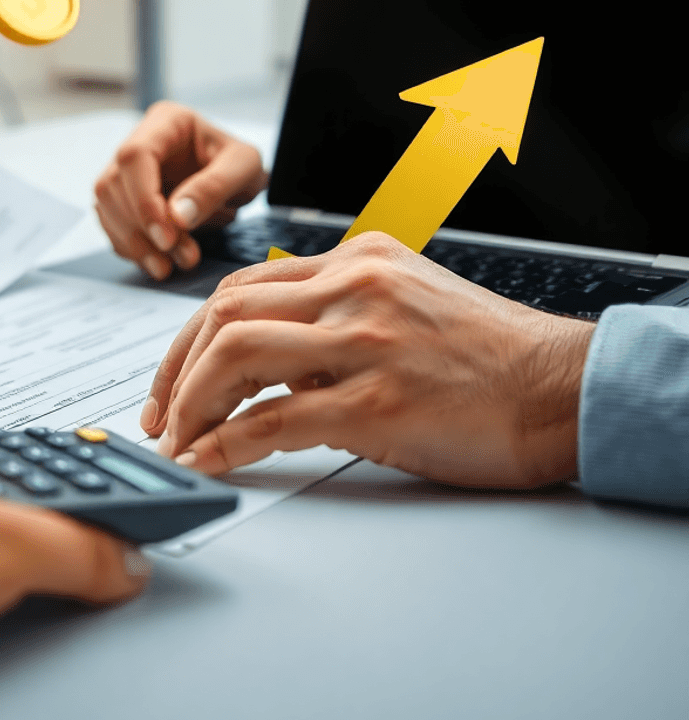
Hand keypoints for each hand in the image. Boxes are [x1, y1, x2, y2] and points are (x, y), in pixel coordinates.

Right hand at [94, 102, 266, 280]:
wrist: (235, 180)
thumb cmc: (239, 165)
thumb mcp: (244, 168)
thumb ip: (215, 187)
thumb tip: (177, 217)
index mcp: (165, 122)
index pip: (134, 156)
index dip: (144, 199)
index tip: (168, 237)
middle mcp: (137, 142)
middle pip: (114, 184)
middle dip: (144, 229)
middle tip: (183, 257)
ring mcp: (124, 170)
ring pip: (106, 207)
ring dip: (136, 244)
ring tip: (170, 267)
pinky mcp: (122, 198)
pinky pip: (112, 224)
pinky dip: (132, 249)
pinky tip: (158, 262)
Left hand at [143, 233, 595, 489]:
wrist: (560, 388)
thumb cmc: (484, 357)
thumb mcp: (402, 305)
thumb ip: (331, 319)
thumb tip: (264, 369)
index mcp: (355, 260)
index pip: (240, 287)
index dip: (188, 339)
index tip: (170, 381)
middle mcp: (353, 286)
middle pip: (223, 313)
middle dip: (173, 370)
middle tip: (159, 417)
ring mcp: (364, 340)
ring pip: (235, 353)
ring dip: (190, 403)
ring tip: (178, 441)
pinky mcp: (378, 400)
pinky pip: (275, 417)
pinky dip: (227, 442)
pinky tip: (208, 459)